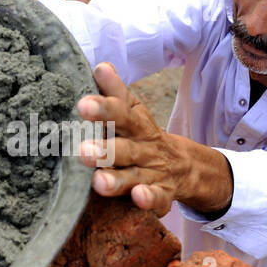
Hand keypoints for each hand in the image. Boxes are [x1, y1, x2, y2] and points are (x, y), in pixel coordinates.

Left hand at [76, 62, 232, 216]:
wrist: (184, 166)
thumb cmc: (143, 136)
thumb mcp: (134, 112)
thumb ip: (116, 93)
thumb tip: (100, 65)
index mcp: (135, 125)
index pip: (119, 114)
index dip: (103, 109)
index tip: (82, 105)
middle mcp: (143, 149)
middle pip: (124, 148)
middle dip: (104, 150)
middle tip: (81, 150)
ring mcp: (153, 173)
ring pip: (134, 176)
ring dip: (118, 179)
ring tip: (99, 182)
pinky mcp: (163, 196)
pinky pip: (158, 200)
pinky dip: (149, 200)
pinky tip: (138, 199)